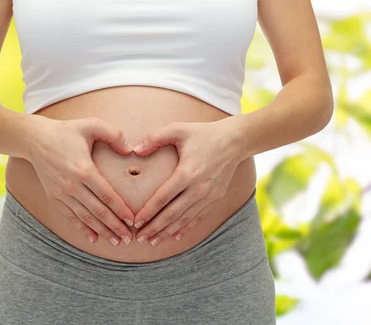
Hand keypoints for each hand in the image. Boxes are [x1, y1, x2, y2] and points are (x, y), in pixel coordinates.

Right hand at [25, 116, 135, 245]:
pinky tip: (93, 238)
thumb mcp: (91, 124)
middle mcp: (72, 186)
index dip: (121, 210)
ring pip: (85, 217)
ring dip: (102, 231)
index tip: (133, 220)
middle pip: (98, 211)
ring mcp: (61, 193)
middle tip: (129, 238)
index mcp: (84, 170)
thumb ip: (114, 135)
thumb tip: (131, 149)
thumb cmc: (66, 131)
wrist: (34, 139)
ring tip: (116, 241)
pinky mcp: (54, 197)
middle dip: (115, 226)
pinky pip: (70, 217)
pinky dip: (82, 228)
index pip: (107, 196)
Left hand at [131, 118, 242, 246]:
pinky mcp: (216, 198)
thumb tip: (135, 150)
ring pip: (184, 219)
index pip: (162, 198)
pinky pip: (198, 217)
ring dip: (168, 232)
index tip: (135, 221)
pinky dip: (185, 228)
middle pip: (172, 214)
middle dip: (154, 228)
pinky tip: (174, 236)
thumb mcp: (178, 129)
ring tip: (153, 241)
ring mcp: (209, 196)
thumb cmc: (203, 133)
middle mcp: (198, 189)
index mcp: (187, 173)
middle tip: (139, 238)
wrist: (235, 141)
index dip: (148, 212)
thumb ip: (155, 139)